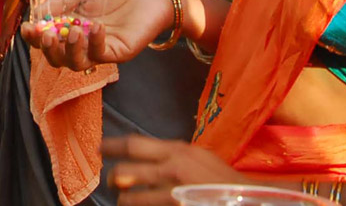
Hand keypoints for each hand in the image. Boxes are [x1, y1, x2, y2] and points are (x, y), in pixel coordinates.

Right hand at [19, 0, 175, 68]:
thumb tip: (38, 11)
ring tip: (73, 32)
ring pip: (77, 64)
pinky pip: (101, 55)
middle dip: (48, 50)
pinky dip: (96, 42)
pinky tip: (97, 26)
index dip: (34, 37)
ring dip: (70, 51)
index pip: (47, 38)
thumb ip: (63, 0)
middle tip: (46, 36)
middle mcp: (83, 42)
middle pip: (58, 59)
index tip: (26, 27)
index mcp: (70, 26)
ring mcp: (100, 49)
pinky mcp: (118, 52)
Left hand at [102, 135, 248, 204]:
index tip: (100, 148)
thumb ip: (173, 155)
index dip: (113, 145)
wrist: (245, 198)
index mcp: (176, 150)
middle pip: (126, 170)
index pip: (134, 144)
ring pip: (132, 197)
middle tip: (111, 181)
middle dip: (113, 177)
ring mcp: (172, 192)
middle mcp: (171, 168)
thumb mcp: (197, 156)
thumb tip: (149, 157)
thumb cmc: (221, 178)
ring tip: (125, 200)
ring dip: (125, 200)